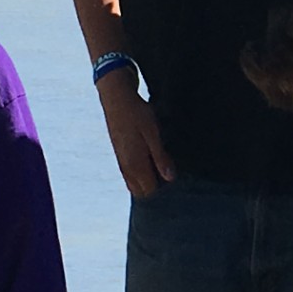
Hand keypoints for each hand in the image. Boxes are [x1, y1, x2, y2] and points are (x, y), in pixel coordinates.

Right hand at [97, 69, 172, 194]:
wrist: (117, 99)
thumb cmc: (138, 115)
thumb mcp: (153, 134)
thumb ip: (160, 158)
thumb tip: (170, 178)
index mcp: (135, 164)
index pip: (150, 192)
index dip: (163, 189)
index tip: (176, 180)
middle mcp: (126, 167)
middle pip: (142, 192)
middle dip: (155, 189)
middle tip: (170, 175)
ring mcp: (121, 161)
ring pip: (135, 183)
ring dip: (148, 180)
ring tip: (163, 167)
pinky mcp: (120, 154)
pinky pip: (131, 174)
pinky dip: (141, 173)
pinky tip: (152, 161)